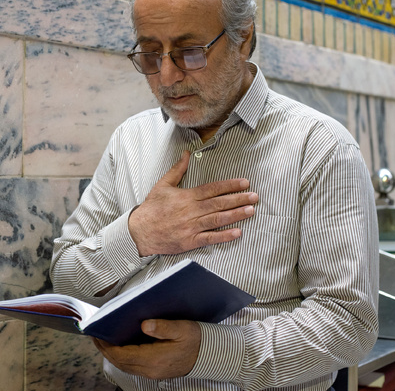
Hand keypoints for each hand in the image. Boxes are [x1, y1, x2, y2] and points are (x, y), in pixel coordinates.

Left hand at [93, 319, 200, 379]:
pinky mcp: (155, 371)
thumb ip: (163, 327)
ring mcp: (153, 372)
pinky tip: (120, 347)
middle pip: (120, 362)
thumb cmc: (196, 340)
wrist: (210, 355)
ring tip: (104, 340)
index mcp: (155, 359)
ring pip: (125, 366)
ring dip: (112, 354)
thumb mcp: (182, 328)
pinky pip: (132, 366)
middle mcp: (151, 369)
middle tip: (95, 336)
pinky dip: (122, 357)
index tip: (97, 335)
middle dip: (105, 350)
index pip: (123, 354)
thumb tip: (144, 324)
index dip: (107, 346)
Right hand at [128, 150, 258, 255]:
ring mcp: (191, 226)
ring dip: (235, 215)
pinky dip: (224, 236)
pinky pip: (210, 238)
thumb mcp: (163, 185)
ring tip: (251, 211)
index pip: (213, 189)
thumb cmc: (151, 208)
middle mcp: (191, 211)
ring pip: (217, 219)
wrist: (139, 231)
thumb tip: (186, 154)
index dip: (230, 185)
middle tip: (255, 196)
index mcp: (187, 196)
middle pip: (219, 203)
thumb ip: (177, 170)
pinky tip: (237, 232)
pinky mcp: (190, 241)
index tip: (244, 183)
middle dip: (239, 199)